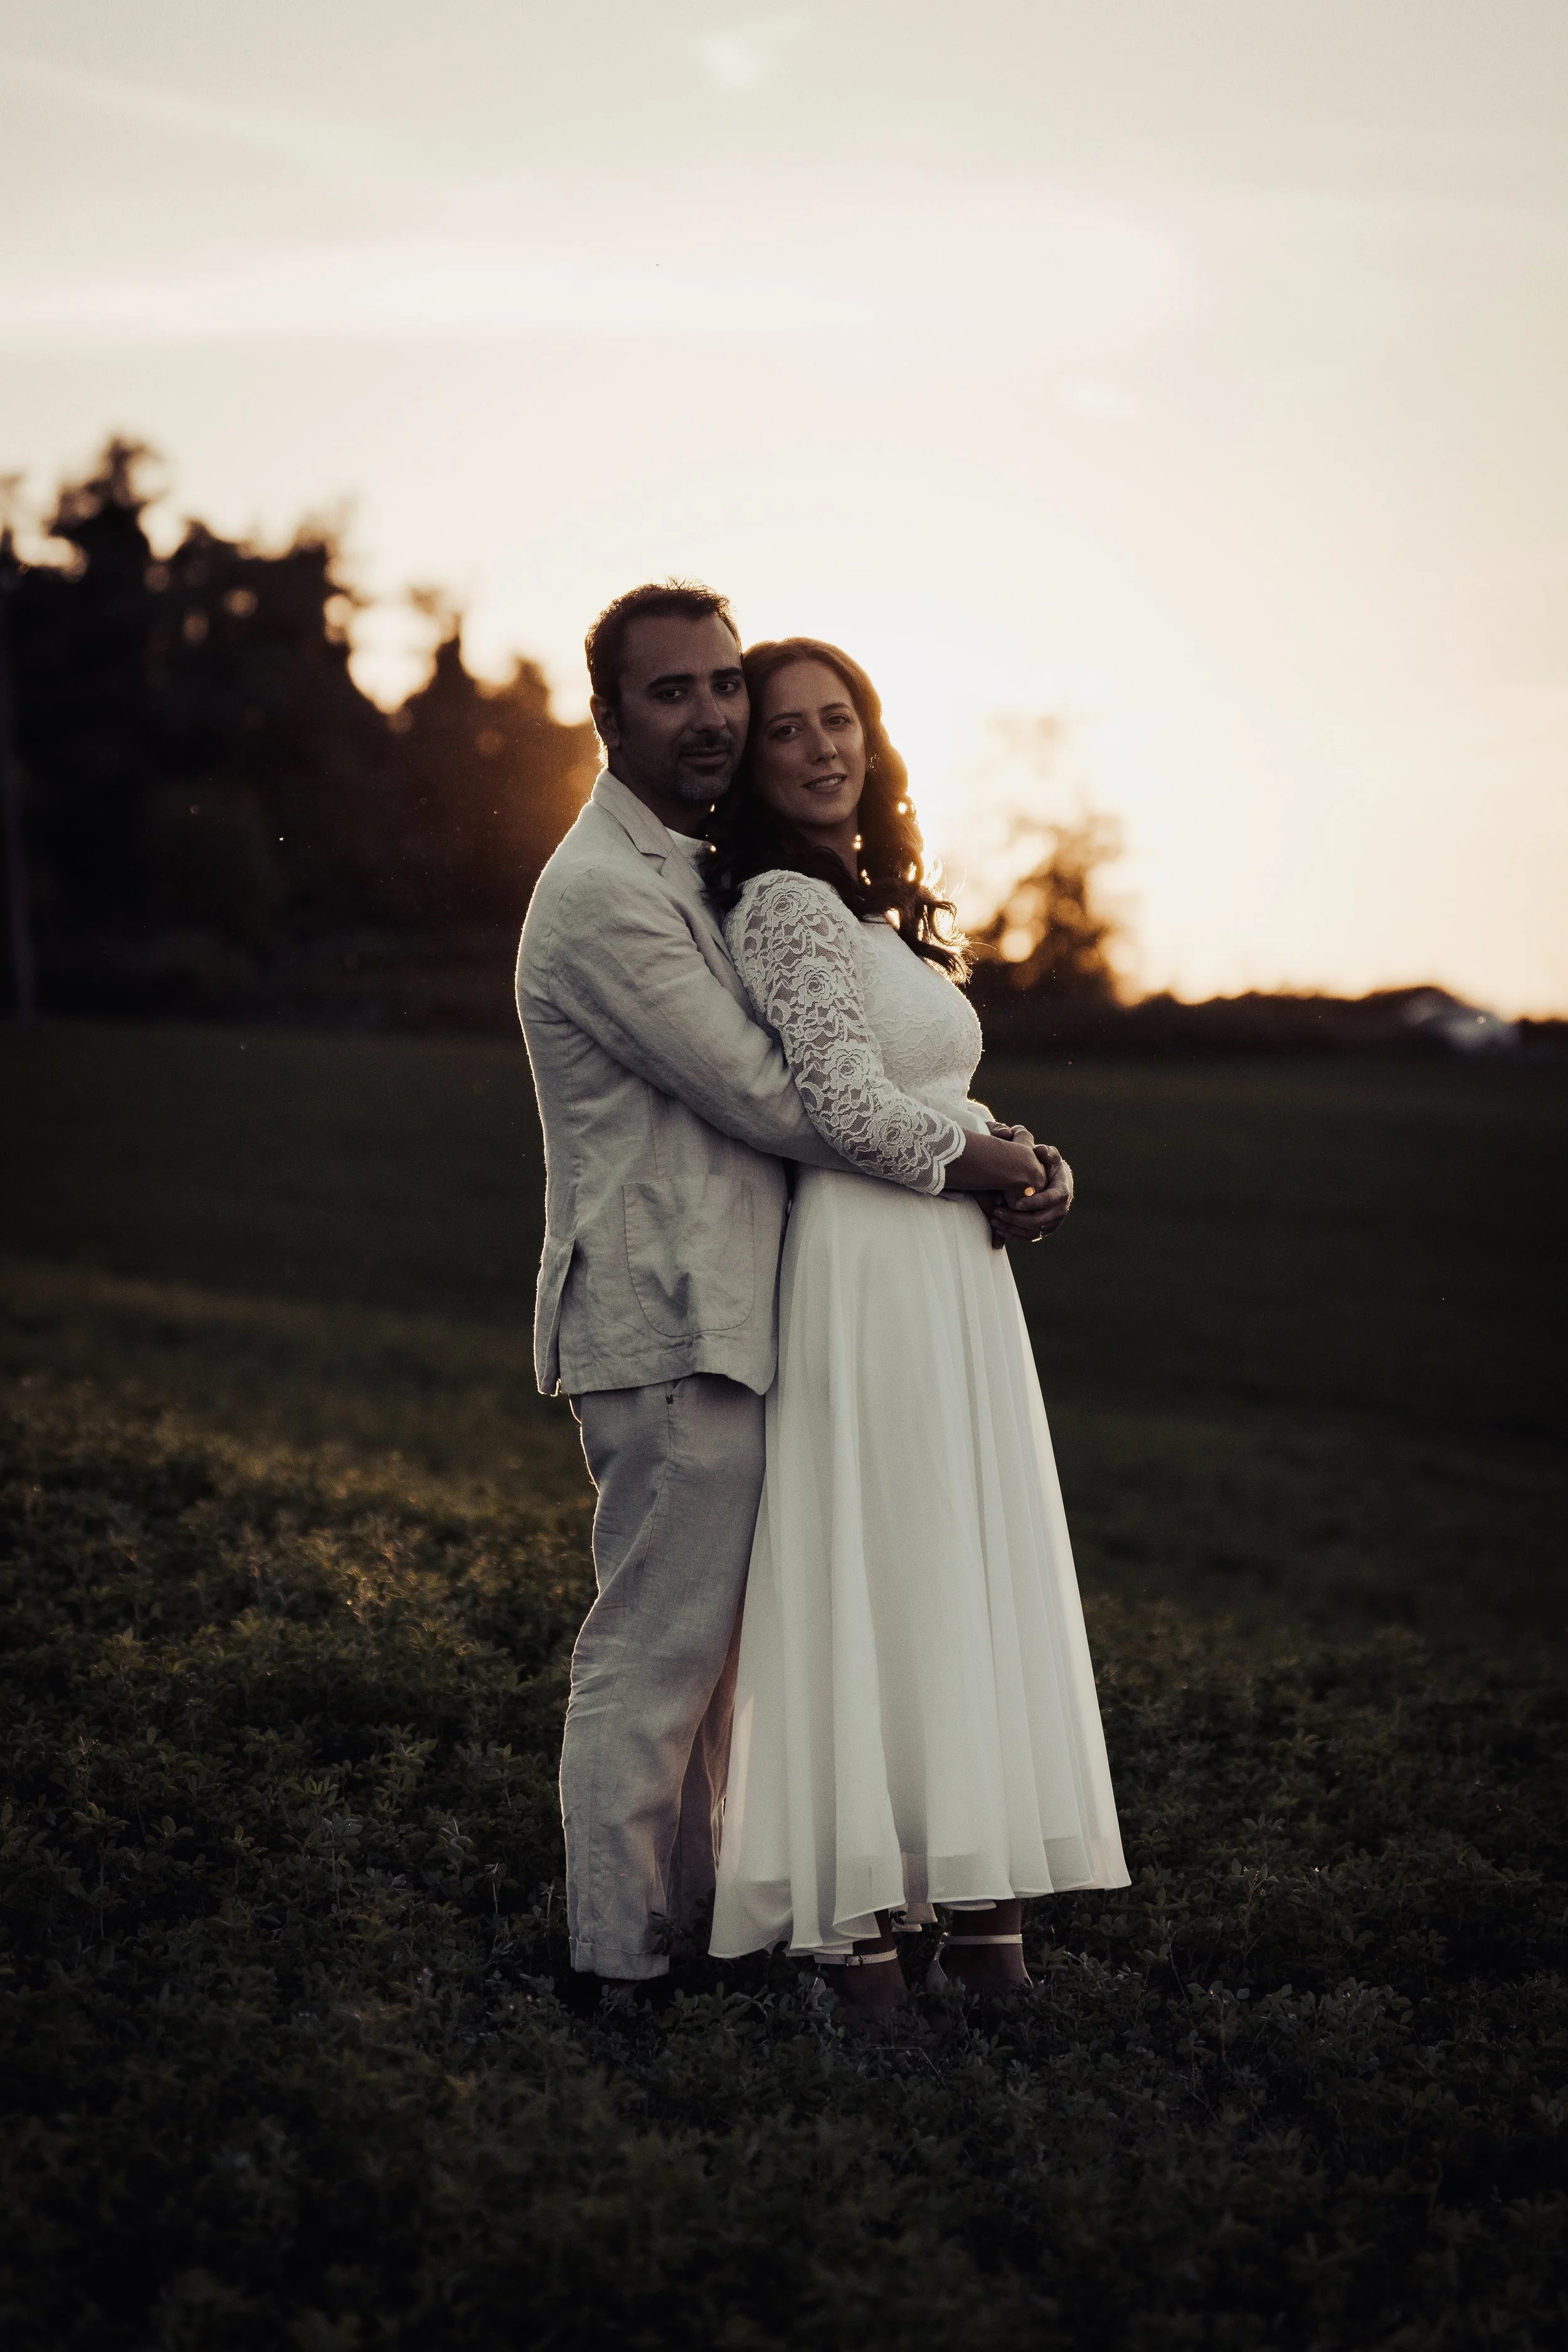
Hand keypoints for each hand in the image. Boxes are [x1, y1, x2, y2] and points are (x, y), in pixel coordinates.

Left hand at [983, 1131, 1073, 1247]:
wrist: (1056, 1184)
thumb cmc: (1050, 1167)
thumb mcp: (1051, 1157)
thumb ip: (1047, 1152)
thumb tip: (1040, 1150)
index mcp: (1062, 1193)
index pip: (1049, 1201)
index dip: (1033, 1203)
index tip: (1016, 1203)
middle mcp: (1060, 1211)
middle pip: (1037, 1221)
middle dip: (1016, 1218)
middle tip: (997, 1211)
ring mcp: (1052, 1223)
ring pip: (1031, 1232)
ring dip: (1011, 1228)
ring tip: (993, 1220)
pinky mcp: (1044, 1231)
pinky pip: (1028, 1237)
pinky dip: (1013, 1234)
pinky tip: (998, 1228)